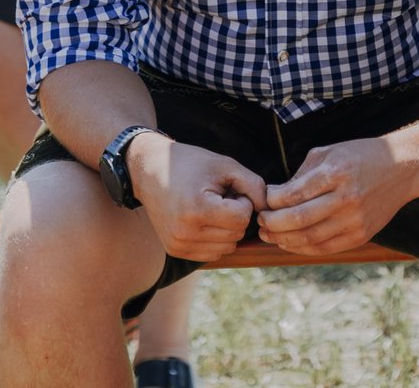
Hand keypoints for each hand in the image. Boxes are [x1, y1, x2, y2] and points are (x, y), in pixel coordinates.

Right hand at [130, 135, 266, 261]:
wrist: (150, 170)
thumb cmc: (192, 164)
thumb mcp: (227, 166)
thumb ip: (255, 186)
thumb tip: (268, 211)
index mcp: (197, 210)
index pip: (242, 219)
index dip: (243, 202)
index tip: (230, 189)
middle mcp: (185, 233)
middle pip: (236, 236)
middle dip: (236, 216)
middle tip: (220, 197)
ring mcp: (178, 245)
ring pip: (226, 248)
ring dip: (226, 229)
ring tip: (211, 207)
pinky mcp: (175, 251)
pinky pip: (212, 253)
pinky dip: (215, 239)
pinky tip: (203, 219)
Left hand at [257, 137, 418, 256]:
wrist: (403, 168)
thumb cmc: (361, 155)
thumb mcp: (330, 152)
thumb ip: (301, 174)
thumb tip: (275, 196)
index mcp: (336, 173)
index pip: (293, 194)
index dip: (271, 200)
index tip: (264, 198)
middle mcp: (346, 198)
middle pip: (297, 220)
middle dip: (271, 223)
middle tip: (260, 220)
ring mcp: (355, 220)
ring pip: (308, 238)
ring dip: (282, 239)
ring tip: (269, 234)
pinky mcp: (361, 235)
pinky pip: (324, 248)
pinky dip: (302, 247)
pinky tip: (290, 241)